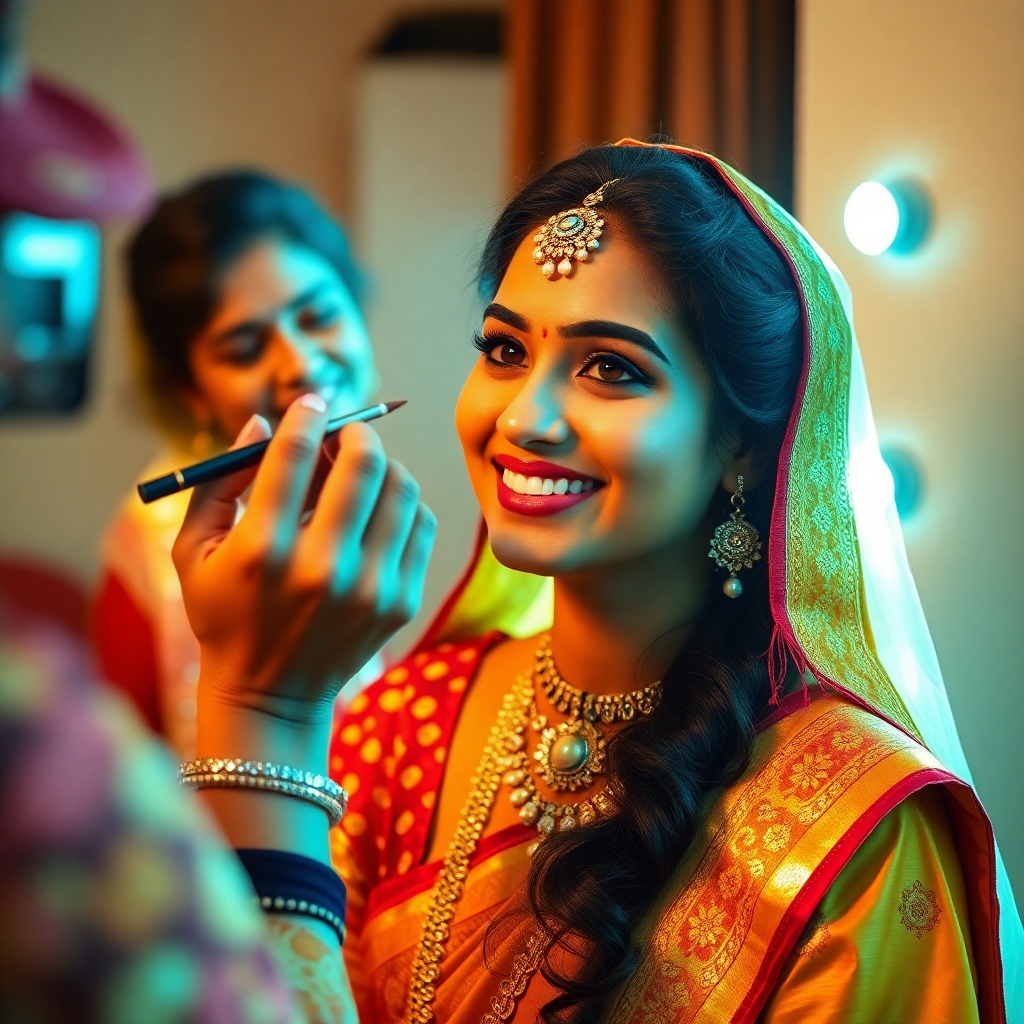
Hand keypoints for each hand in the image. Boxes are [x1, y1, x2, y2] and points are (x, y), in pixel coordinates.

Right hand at [173, 394, 435, 727]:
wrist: (271, 693)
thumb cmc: (224, 613)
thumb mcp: (194, 550)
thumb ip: (222, 480)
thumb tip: (263, 422)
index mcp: (262, 550)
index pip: (296, 454)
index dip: (307, 416)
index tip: (312, 405)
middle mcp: (321, 568)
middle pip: (364, 463)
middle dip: (356, 432)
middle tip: (346, 435)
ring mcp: (369, 587)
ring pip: (402, 487)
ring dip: (383, 467)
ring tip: (362, 476)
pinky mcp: (401, 600)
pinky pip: (421, 523)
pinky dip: (403, 504)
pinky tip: (379, 513)